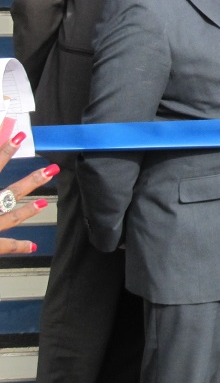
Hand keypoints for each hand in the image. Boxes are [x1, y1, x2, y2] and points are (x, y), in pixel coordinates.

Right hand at [0, 124, 55, 254]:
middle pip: (8, 192)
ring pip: (10, 218)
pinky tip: (32, 244)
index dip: (2, 151)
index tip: (18, 136)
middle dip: (30, 181)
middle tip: (51, 169)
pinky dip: (17, 246)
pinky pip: (3, 246)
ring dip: (28, 210)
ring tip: (45, 201)